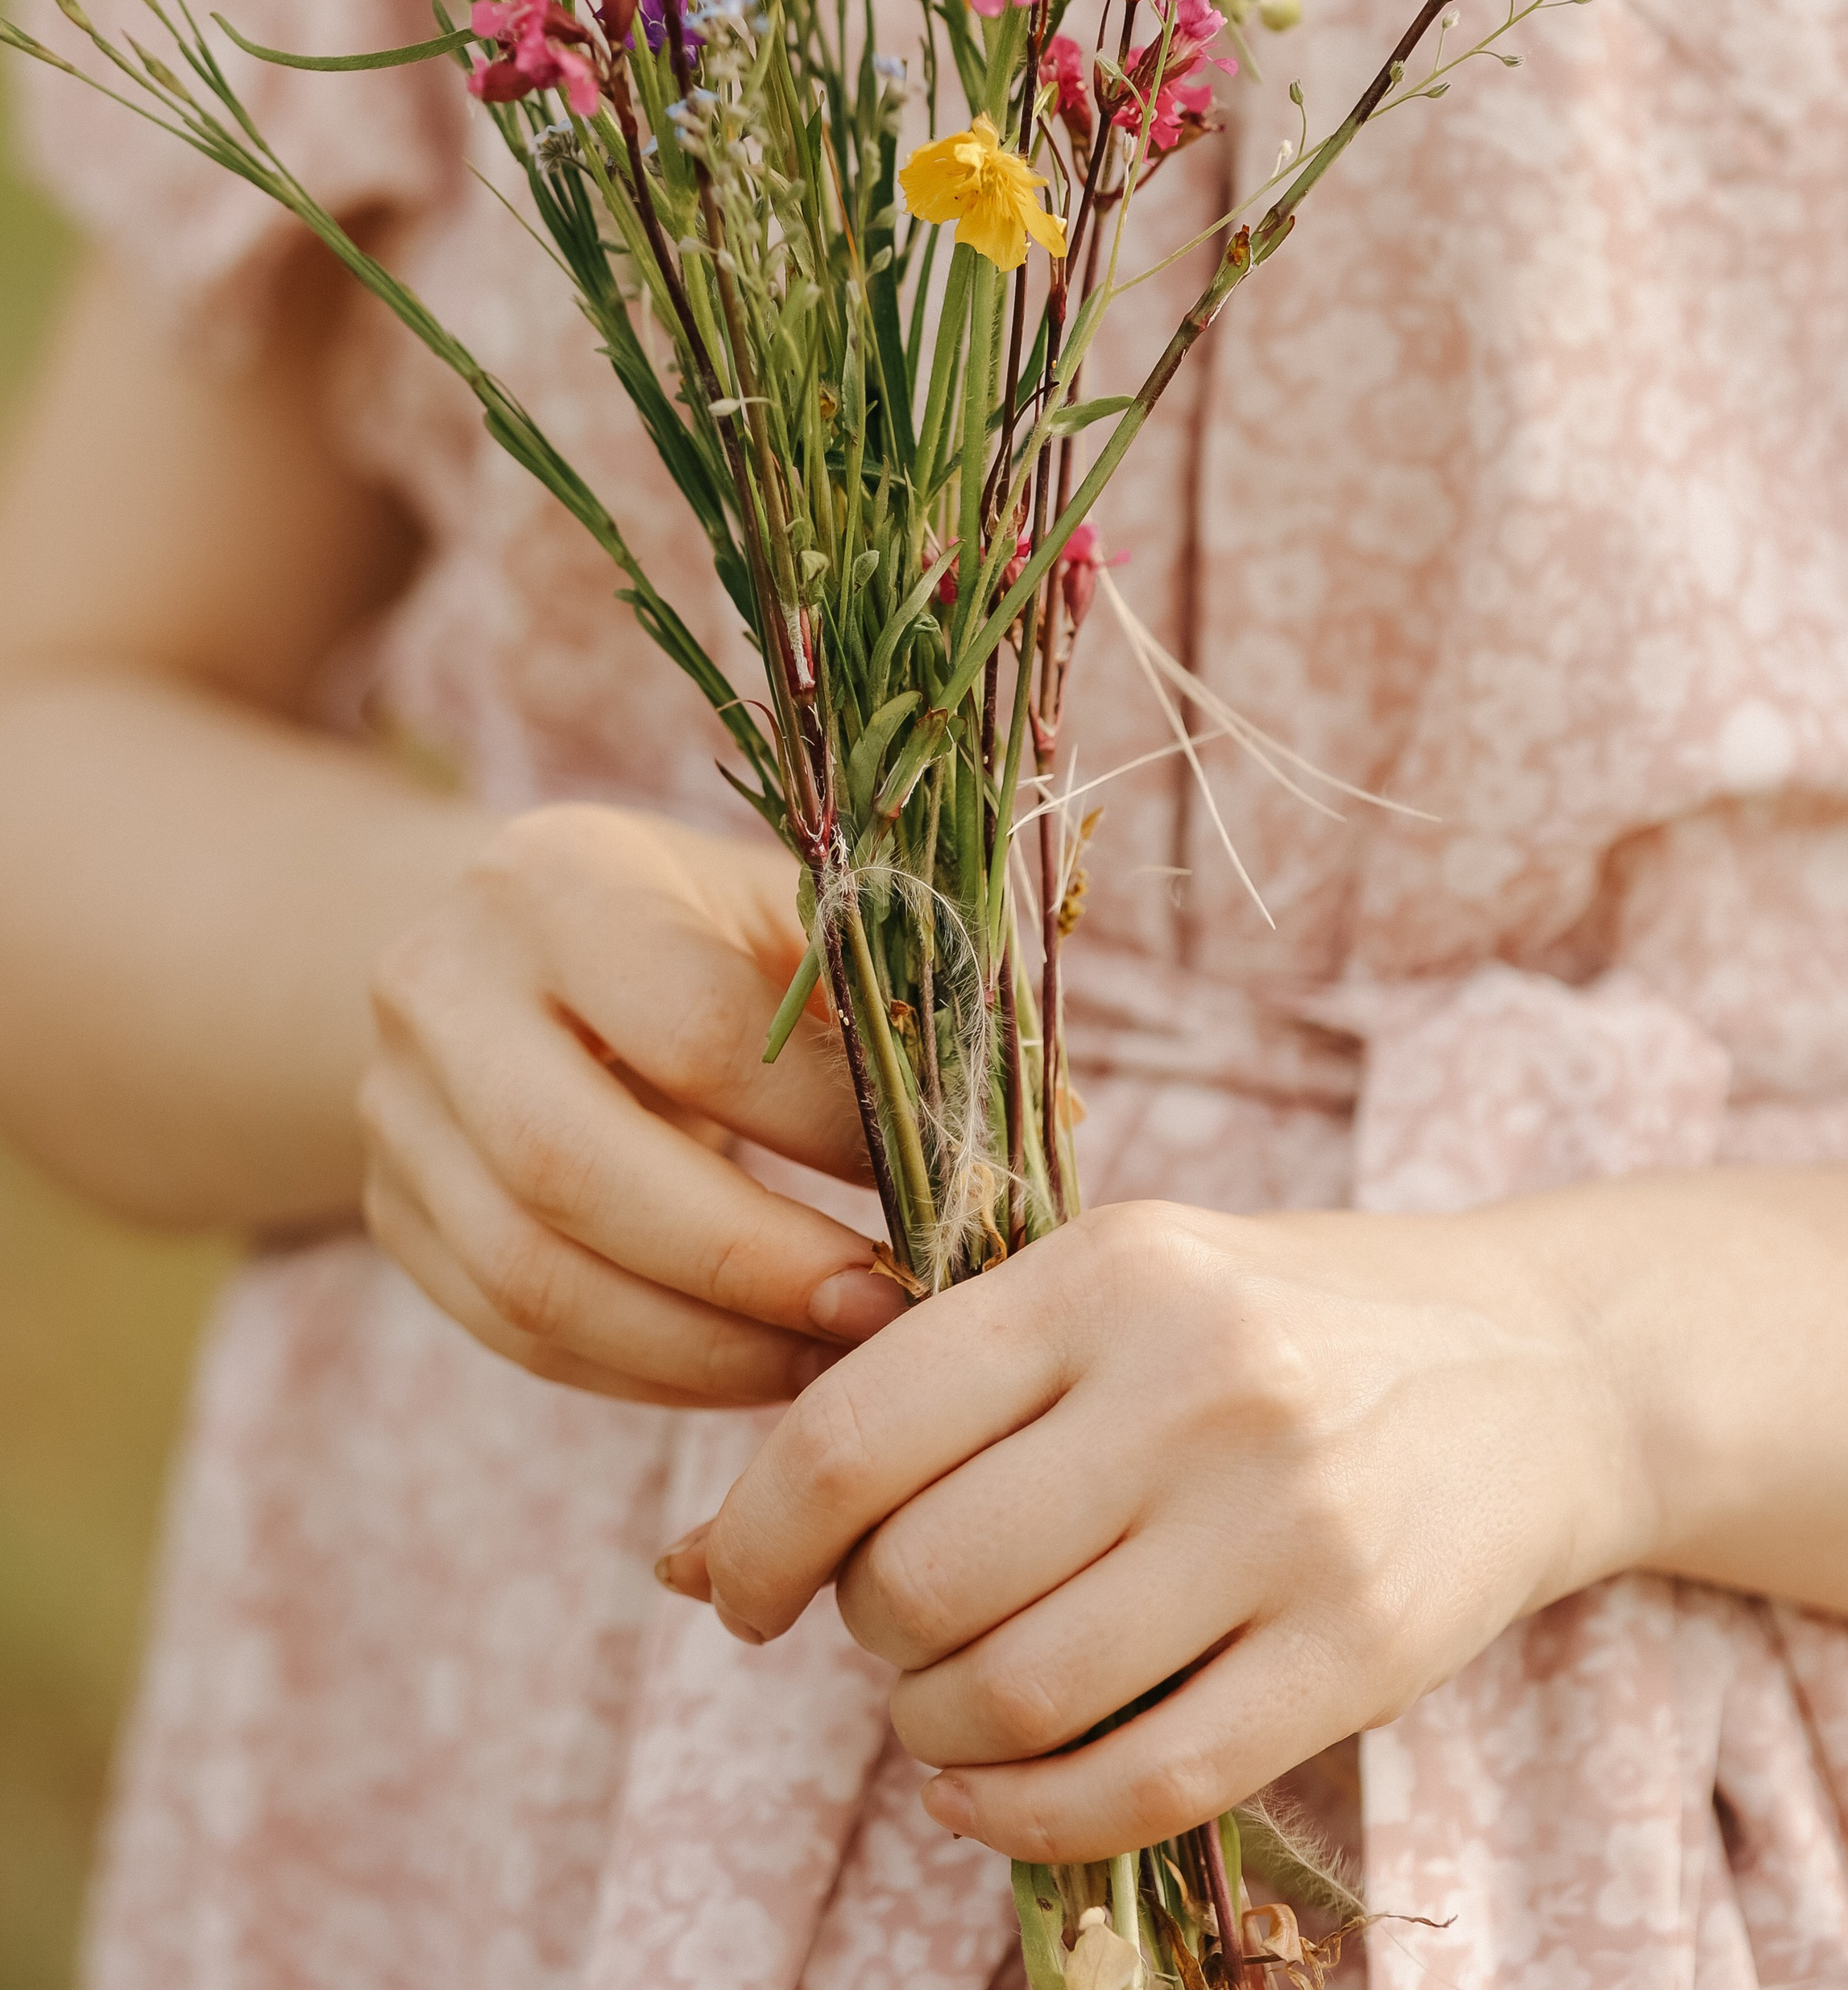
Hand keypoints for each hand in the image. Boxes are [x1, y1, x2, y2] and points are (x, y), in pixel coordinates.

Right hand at [359, 803, 904, 1405]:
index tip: (942, 1188)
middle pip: (578, 1168)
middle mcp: (440, 988)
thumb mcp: (770, 907)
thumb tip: (1049, 1120)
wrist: (502, 942)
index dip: (821, 1125)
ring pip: (534, 1278)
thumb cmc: (686, 922)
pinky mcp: (393, 1216)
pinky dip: (647, 1373)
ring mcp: (395, 1113)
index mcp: (552, 879)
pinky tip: (755, 1372)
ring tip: (835, 1363)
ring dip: (703, 1349)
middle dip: (751, 1264)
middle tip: (887, 1312)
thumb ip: (886, 996)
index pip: (693, 1027)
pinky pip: (516, 1335)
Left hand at [662, 1198, 1646, 1857]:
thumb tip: (683, 1558)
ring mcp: (1285, 1520)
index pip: (858, 1429)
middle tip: (887, 1629)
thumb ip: (920, 1396)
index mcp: (1107, 1271)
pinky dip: (1027, 1819)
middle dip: (864, 1636)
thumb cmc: (1271, 1323)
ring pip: (1019, 1695)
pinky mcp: (1355, 1649)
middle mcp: (1193, 1382)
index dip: (751, 1536)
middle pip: (926, 1578)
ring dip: (937, 1736)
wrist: (1533, 1364)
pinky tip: (995, 1792)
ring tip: (947, 1705)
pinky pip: (1139, 1782)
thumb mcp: (1107, 1293)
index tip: (727, 1590)